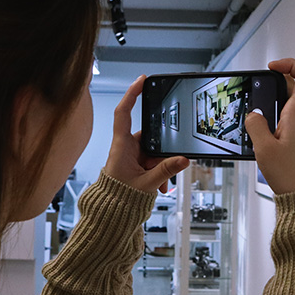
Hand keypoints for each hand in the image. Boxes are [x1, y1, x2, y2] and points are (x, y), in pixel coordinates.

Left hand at [104, 75, 190, 192]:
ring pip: (153, 152)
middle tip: (168, 167)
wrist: (111, 214)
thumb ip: (165, 171)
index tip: (142, 80)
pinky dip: (159, 173)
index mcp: (121, 146)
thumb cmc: (119, 198)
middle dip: (162, 153)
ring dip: (161, 166)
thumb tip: (183, 159)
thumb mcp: (146, 184)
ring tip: (163, 183)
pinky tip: (162, 186)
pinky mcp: (135, 165)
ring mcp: (130, 156)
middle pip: (149, 137)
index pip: (124, 112)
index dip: (131, 94)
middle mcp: (125, 147)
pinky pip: (152, 162)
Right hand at [244, 59, 294, 194]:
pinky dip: (275, 119)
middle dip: (274, 83)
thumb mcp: (264, 150)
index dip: (291, 64)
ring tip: (256, 113)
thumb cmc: (292, 177)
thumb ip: (255, 127)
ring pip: (290, 104)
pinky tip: (261, 132)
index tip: (272, 67)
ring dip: (273, 103)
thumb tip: (253, 115)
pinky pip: (288, 120)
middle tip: (257, 90)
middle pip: (294, 87)